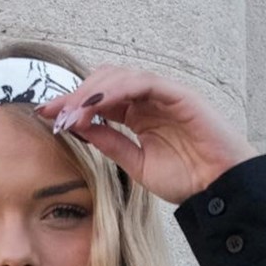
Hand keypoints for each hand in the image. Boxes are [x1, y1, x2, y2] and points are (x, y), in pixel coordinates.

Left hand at [35, 65, 259, 206]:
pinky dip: (115, 90)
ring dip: (90, 93)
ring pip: (119, 76)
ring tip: (70, 114)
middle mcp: (149, 99)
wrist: (219, 189)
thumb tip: (79, 128)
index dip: (71, 103)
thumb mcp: (137, 164)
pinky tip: (94, 107)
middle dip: (74, 95)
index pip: (99, 98)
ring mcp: (163, 93)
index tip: (45, 114)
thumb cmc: (186, 178)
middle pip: (103, 81)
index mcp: (139, 114)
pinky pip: (142, 82)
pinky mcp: (177, 93)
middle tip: (53, 113)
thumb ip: (110, 143)